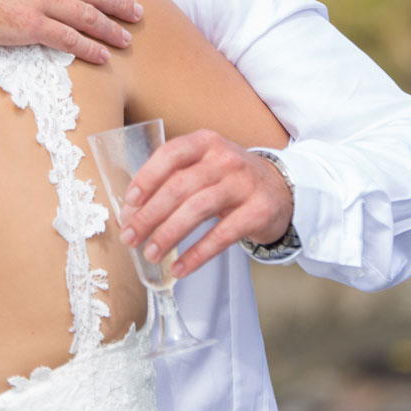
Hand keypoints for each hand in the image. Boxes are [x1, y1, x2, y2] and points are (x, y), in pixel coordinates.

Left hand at [118, 130, 291, 279]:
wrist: (281, 189)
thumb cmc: (229, 179)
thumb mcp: (202, 169)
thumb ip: (169, 183)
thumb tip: (128, 214)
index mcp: (205, 142)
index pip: (171, 155)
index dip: (147, 178)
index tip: (130, 202)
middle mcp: (225, 158)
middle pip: (180, 186)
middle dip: (150, 215)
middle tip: (130, 237)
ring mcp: (244, 184)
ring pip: (197, 210)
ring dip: (169, 235)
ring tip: (151, 253)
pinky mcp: (258, 211)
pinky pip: (222, 235)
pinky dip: (197, 254)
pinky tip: (180, 267)